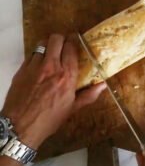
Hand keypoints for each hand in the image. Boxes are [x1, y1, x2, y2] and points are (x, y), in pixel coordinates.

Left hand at [1, 34, 105, 149]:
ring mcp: (34, 66)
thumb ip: (89, 95)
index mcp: (66, 76)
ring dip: (49, 44)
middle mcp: (51, 67)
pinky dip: (38, 54)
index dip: (74, 40)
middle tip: (65, 44)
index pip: (71, 48)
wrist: (20, 126)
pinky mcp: (22, 69)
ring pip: (42, 43)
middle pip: (56, 39)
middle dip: (62, 38)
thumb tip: (103, 85)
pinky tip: (40, 63)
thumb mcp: (72, 109)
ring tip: (52, 51)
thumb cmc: (50, 119)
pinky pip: (31, 54)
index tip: (76, 40)